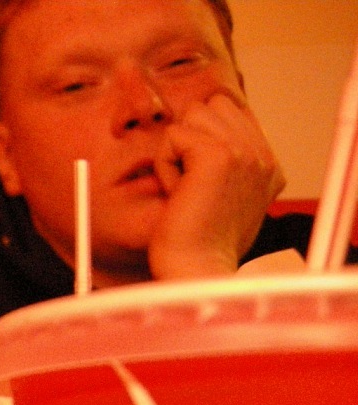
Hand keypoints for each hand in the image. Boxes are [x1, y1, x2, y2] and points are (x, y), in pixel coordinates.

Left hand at [149, 90, 284, 280]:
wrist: (197, 270)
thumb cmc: (199, 245)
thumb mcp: (222, 200)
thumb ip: (223, 164)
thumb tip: (195, 137)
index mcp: (267, 164)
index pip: (228, 111)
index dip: (199, 141)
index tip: (200, 186)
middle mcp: (262, 154)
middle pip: (209, 106)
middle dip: (187, 142)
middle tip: (190, 187)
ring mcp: (244, 152)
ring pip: (191, 116)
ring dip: (175, 153)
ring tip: (184, 191)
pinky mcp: (217, 155)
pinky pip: (173, 136)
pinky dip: (164, 166)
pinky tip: (177, 195)